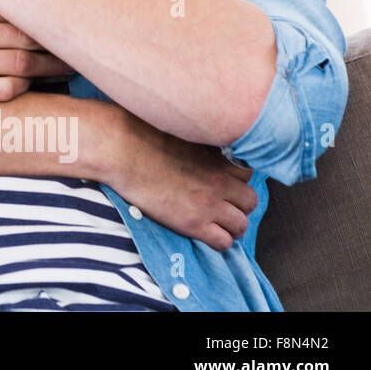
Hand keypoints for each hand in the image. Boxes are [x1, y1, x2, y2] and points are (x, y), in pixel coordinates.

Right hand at [0, 0, 72, 110]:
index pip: (16, 3)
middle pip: (29, 33)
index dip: (42, 9)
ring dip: (49, 66)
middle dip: (55, 38)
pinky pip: (7, 90)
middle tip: (75, 41)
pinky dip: (25, 87)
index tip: (59, 12)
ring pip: (25, 63)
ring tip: (66, 67)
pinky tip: (33, 86)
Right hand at [103, 109, 258, 250]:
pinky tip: (205, 235)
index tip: (223, 181)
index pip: (247, 174)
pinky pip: (223, 242)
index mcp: (217, 157)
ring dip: (232, 226)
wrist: (120, 150)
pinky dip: (218, 241)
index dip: (235, 179)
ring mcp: (208, 203)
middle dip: (239, 205)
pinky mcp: (193, 223)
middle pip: (250, 201)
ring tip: (218, 225)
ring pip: (242, 224)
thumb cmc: (140, 133)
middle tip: (222, 205)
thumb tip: (196, 136)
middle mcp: (219, 180)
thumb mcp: (178, 127)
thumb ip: (196, 137)